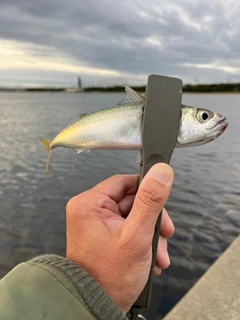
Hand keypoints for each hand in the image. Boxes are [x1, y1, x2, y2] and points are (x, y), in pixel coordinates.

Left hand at [66, 163, 173, 312]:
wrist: (97, 306)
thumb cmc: (110, 277)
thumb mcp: (137, 235)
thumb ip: (150, 201)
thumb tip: (162, 171)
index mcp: (90, 204)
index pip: (125, 182)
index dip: (147, 191)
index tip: (162, 202)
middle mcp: (90, 211)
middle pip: (132, 201)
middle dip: (153, 221)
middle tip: (164, 236)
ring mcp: (97, 225)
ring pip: (133, 217)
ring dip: (150, 234)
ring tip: (158, 255)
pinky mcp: (103, 236)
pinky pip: (128, 229)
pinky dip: (142, 241)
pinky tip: (150, 258)